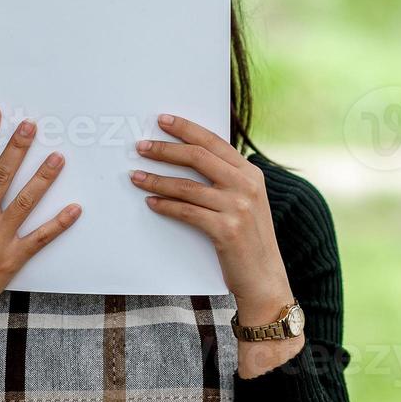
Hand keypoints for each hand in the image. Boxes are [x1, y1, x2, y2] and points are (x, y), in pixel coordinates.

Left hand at [130, 114, 303, 376]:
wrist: (265, 281)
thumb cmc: (250, 242)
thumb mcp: (247, 203)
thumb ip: (228, 180)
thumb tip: (191, 159)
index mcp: (252, 174)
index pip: (214, 142)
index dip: (187, 129)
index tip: (163, 120)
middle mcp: (247, 186)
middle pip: (198, 157)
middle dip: (166, 149)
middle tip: (141, 146)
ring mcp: (238, 207)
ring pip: (187, 185)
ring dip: (157, 179)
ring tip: (136, 176)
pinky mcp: (226, 230)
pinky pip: (187, 212)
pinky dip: (165, 205)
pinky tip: (151, 202)